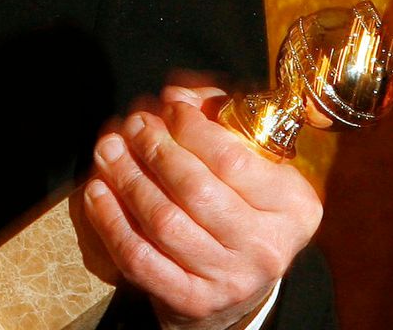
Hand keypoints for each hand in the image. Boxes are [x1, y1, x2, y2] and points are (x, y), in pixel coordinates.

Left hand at [80, 85, 321, 329]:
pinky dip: (111, 221)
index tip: (168, 107)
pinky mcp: (192, 301)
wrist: (237, 285)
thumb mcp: (251, 161)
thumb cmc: (242, 206)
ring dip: (127, 179)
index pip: (232, 159)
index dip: (191, 127)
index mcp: (294, 205)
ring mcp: (230, 279)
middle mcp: (267, 246)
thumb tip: (179, 91)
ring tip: (108, 149)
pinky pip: (140, 257)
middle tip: (131, 124)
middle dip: (153, 149)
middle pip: (194, 190)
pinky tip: (98, 191)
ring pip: (164, 222)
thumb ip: (221, 116)